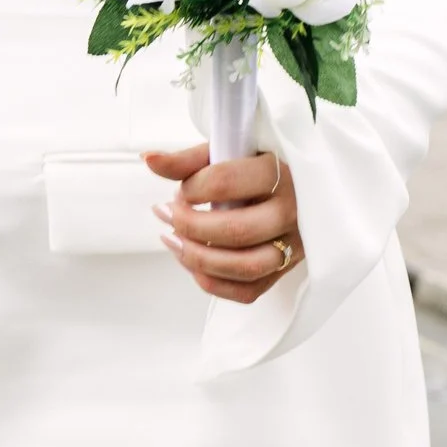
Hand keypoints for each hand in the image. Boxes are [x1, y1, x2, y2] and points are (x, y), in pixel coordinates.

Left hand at [142, 140, 301, 305]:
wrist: (296, 190)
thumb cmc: (255, 171)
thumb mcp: (226, 155)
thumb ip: (188, 160)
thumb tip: (149, 160)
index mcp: (279, 173)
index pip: (226, 183)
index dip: (192, 187)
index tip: (182, 188)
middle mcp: (291, 212)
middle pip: (236, 230)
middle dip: (189, 225)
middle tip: (166, 214)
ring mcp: (292, 245)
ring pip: (245, 266)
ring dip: (198, 258)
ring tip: (172, 240)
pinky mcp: (283, 271)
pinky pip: (247, 291)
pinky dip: (213, 282)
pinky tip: (193, 263)